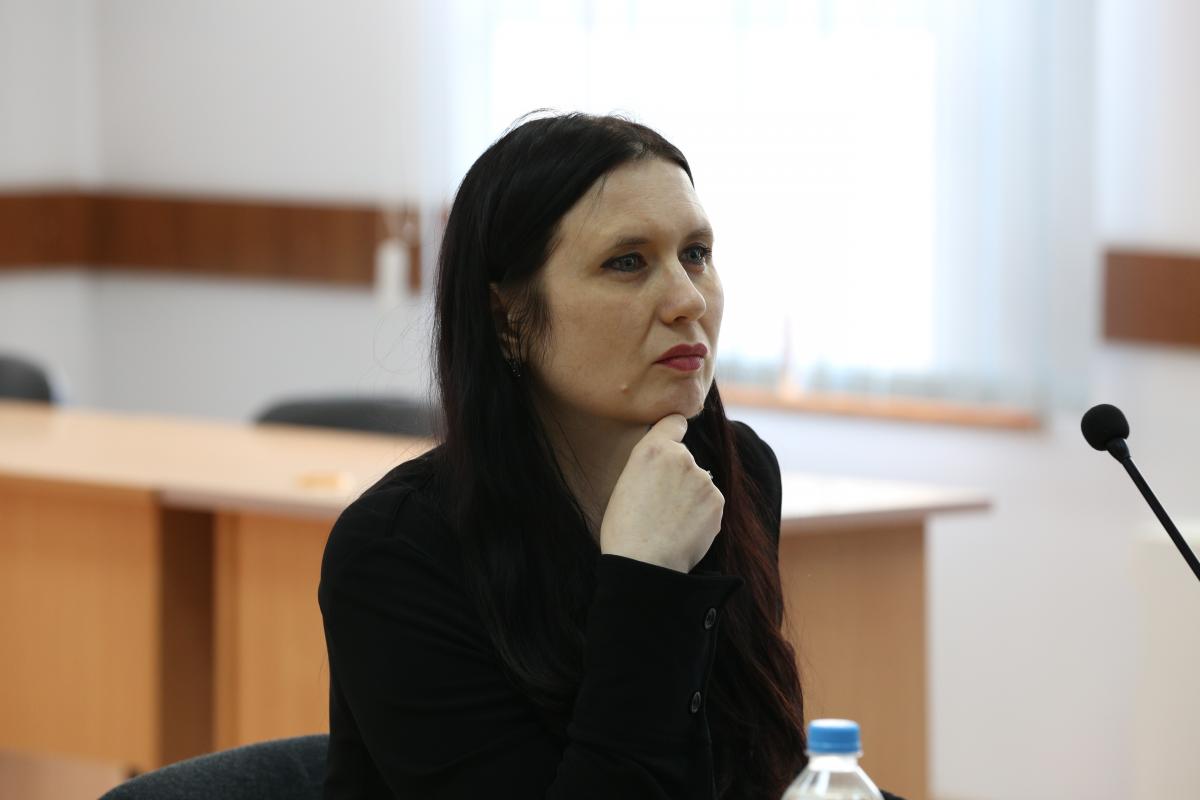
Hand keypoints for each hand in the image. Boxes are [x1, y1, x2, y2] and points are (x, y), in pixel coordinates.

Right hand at [598, 414, 724, 572]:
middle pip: (685, 459)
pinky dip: (701, 515)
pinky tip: (683, 530)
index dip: (673, 433)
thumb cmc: (624, 528)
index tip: (673, 441)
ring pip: (699, 483)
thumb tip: (667, 468)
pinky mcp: (717, 501)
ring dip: (690, 496)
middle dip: (678, 475)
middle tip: (660, 504)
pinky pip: (709, 503)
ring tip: (670, 522)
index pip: (674, 422)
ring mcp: (703, 479)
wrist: (644, 563)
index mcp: (652, 449)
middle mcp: (682, 457)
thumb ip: (650, 465)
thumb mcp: (626, 483)